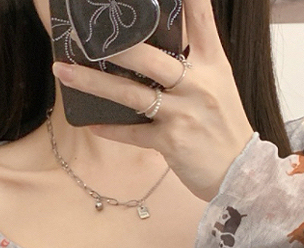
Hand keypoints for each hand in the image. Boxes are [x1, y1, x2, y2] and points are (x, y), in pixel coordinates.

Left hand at [51, 0, 254, 202]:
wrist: (240, 174)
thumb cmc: (223, 128)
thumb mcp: (218, 87)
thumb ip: (193, 64)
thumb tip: (153, 49)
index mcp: (213, 64)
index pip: (200, 20)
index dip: (186, 0)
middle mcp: (198, 85)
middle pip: (150, 58)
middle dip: (115, 46)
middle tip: (82, 35)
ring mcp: (183, 114)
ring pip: (132, 94)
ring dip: (93, 82)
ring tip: (64, 70)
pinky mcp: (171, 143)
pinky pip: (133, 134)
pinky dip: (110, 129)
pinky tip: (90, 124)